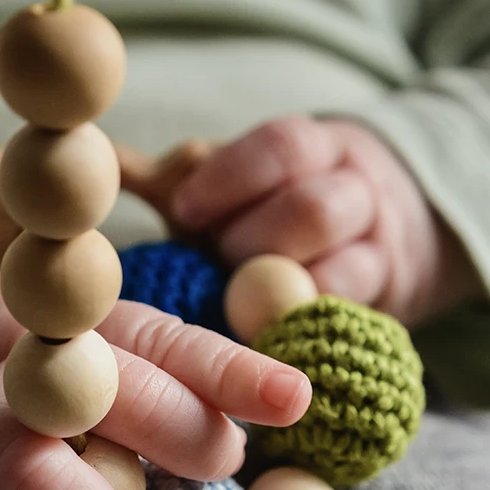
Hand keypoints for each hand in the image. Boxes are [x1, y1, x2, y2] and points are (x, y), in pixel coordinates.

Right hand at [0, 242, 310, 489]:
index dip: (228, 370)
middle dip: (178, 433)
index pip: (159, 337)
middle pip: (108, 390)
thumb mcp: (54, 333)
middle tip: (216, 467)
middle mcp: (13, 360)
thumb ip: (133, 373)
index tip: (294, 400)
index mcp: (62, 317)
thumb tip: (232, 445)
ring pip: (34, 472)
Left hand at [167, 117, 481, 325]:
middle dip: (254, 243)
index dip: (230, 179)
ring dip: (280, 298)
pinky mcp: (389, 306)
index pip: (283, 147)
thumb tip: (101, 158)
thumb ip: (176, 177)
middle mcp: (358, 192)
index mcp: (317, 149)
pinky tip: (265, 342)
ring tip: (238, 309)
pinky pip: (351, 322)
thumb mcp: (239, 183)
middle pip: (314, 210)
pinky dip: (304, 333)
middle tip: (216, 264)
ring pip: (343, 272)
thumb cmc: (278, 211)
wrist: (384, 234)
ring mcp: (380, 251)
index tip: (183, 211)